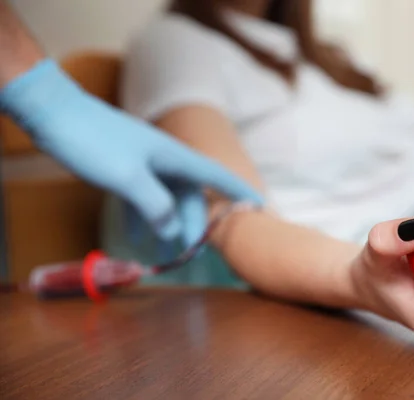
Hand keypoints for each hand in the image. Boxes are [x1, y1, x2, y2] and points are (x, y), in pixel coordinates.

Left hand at [0, 59, 262, 244]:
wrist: (54, 113)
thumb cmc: (94, 142)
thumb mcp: (128, 178)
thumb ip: (156, 206)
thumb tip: (173, 232)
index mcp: (176, 158)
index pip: (217, 177)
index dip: (239, 192)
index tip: (259, 207)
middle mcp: (167, 161)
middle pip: (191, 197)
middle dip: (193, 225)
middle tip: (188, 256)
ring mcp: (147, 164)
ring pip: (168, 199)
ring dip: (168, 225)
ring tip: (165, 254)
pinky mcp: (128, 168)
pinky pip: (145, 197)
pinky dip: (144, 217)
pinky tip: (137, 236)